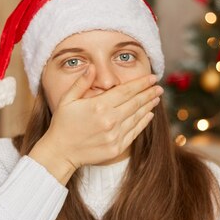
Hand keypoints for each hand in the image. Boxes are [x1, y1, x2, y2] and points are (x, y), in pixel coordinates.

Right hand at [28, 65, 162, 184]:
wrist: (60, 152)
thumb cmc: (62, 124)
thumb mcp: (67, 99)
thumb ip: (81, 83)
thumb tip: (92, 67)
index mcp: (99, 106)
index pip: (126, 91)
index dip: (141, 83)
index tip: (152, 77)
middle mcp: (110, 120)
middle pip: (135, 103)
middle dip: (149, 93)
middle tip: (159, 86)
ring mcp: (115, 135)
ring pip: (137, 117)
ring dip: (148, 106)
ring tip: (156, 98)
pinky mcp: (116, 148)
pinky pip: (134, 132)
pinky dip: (143, 122)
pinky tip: (149, 115)